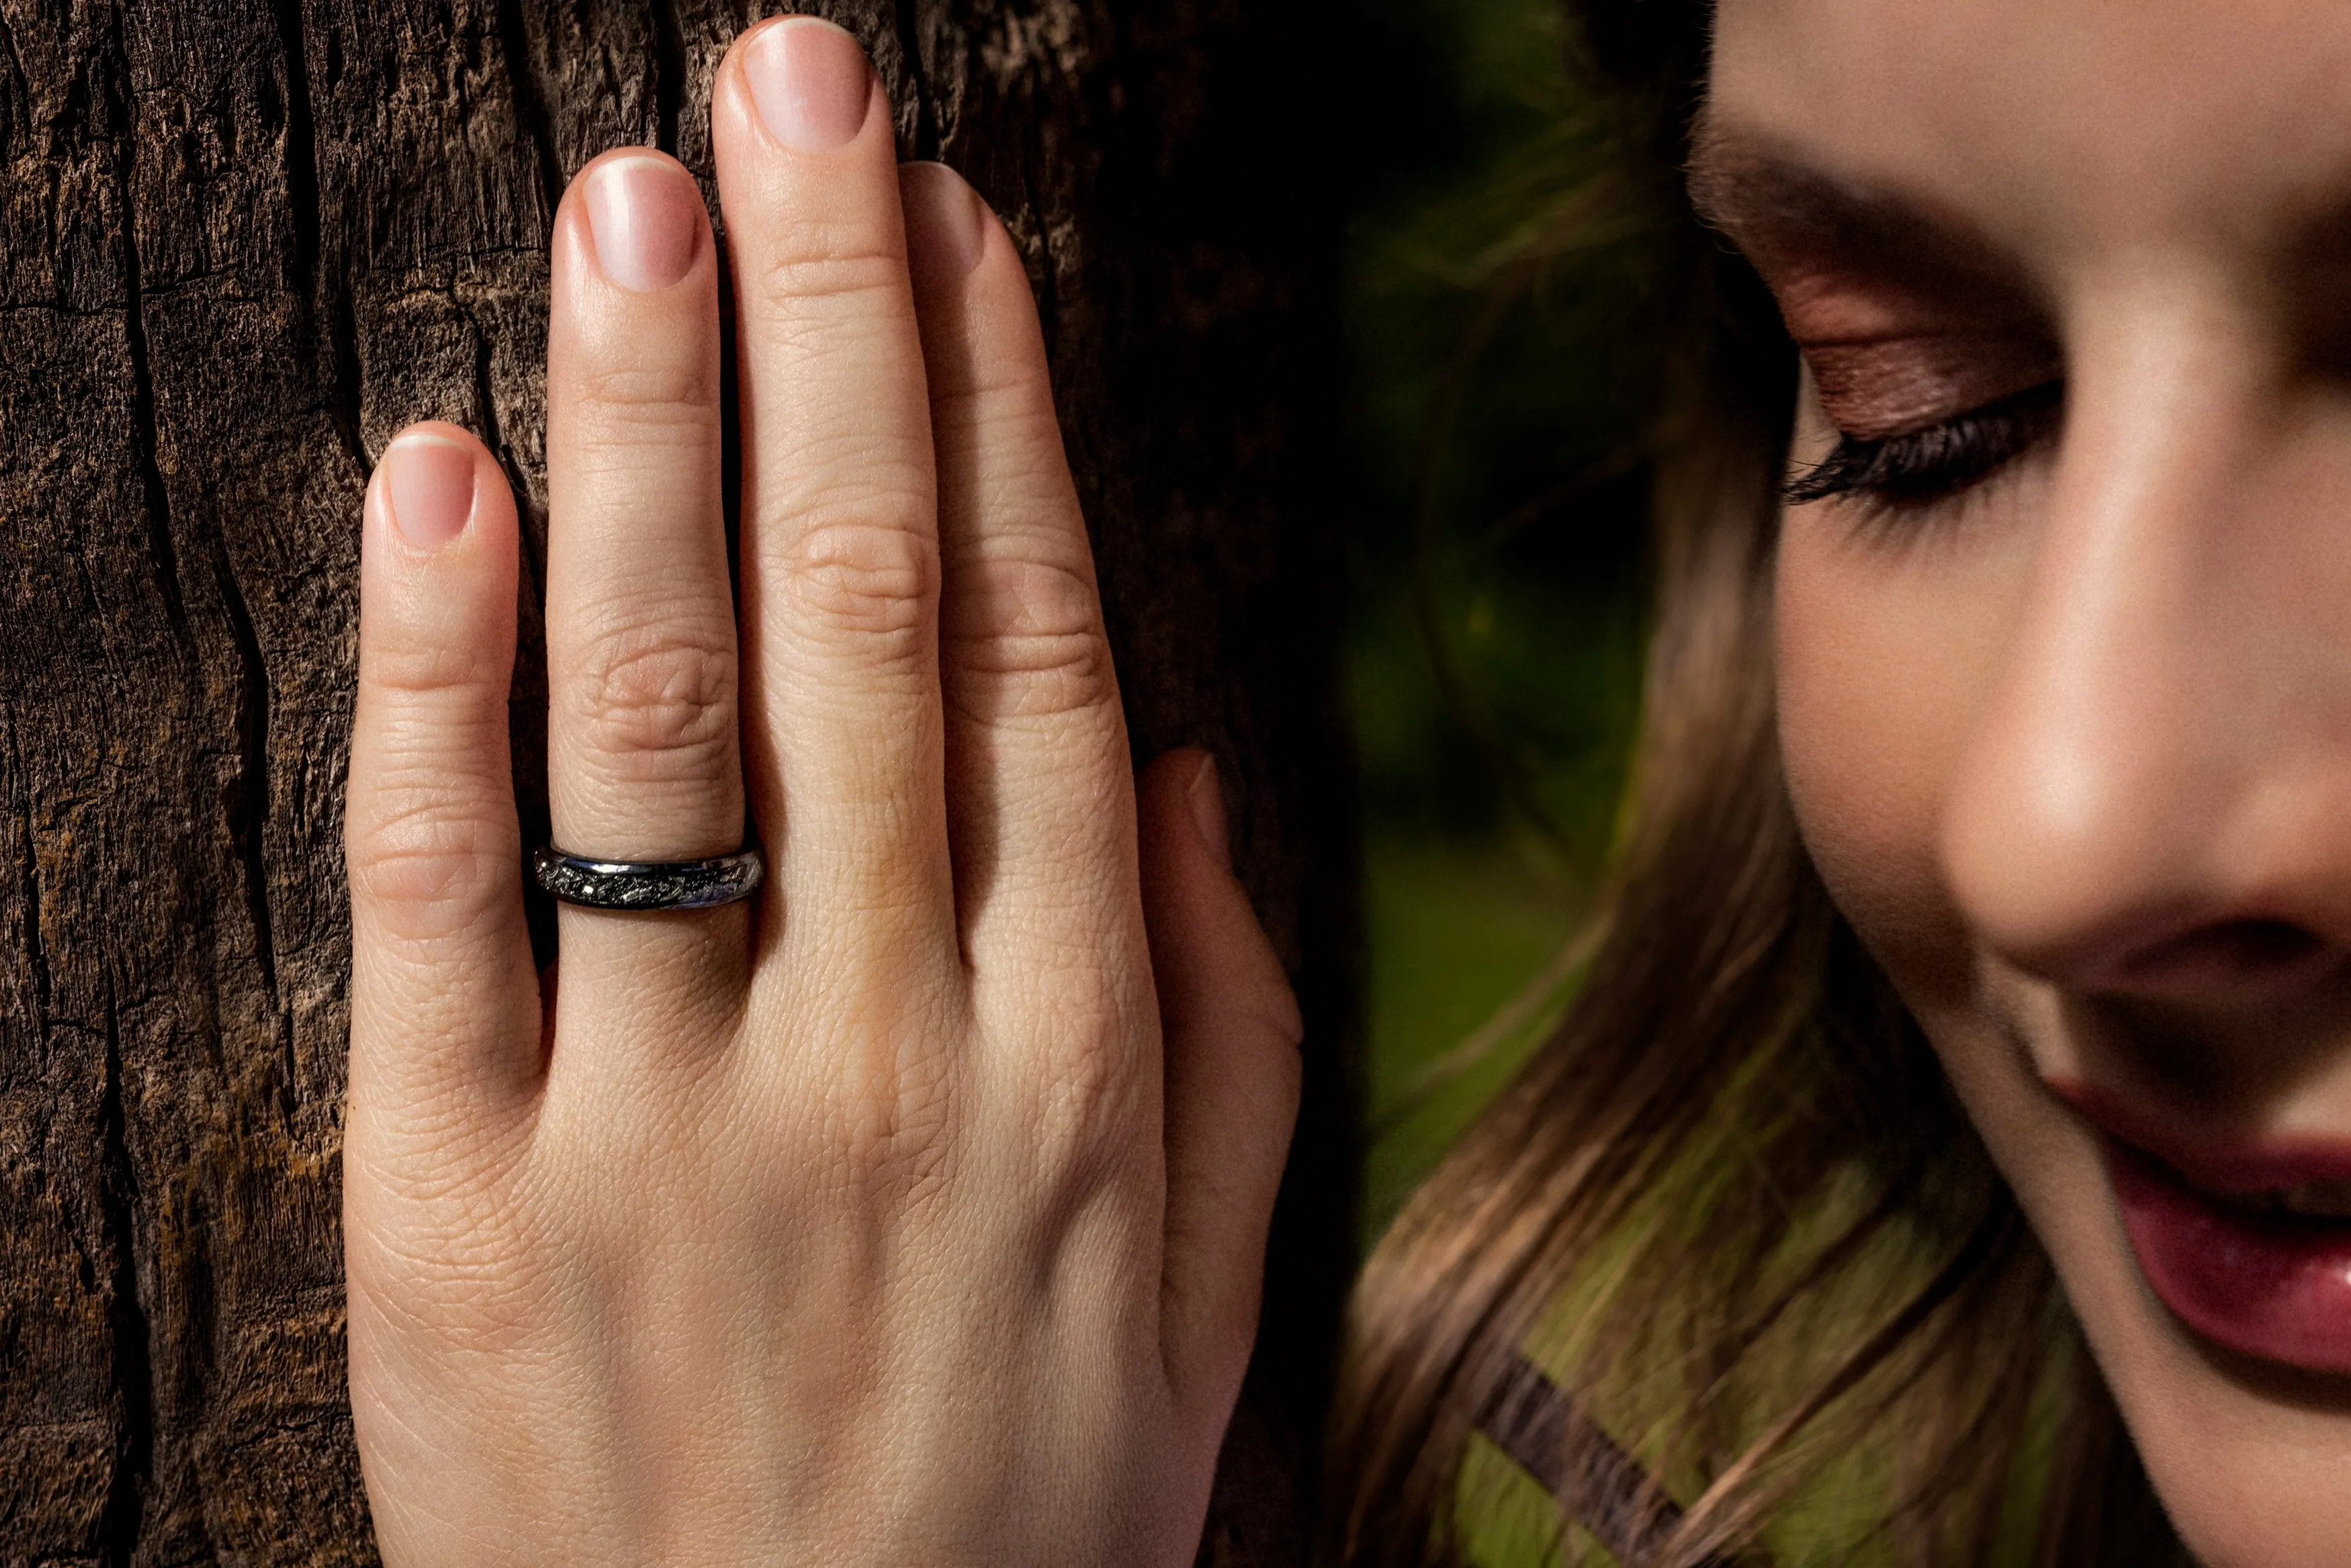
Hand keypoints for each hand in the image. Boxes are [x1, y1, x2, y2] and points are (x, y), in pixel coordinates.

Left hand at [339, 17, 1301, 1563]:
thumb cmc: (1017, 1514)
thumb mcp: (1202, 1299)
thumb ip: (1220, 1024)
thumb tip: (1188, 765)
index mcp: (1072, 1066)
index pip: (1044, 661)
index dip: (1006, 416)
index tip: (959, 223)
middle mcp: (882, 1054)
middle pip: (869, 620)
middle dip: (838, 324)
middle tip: (802, 82)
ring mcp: (657, 1126)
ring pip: (656, 709)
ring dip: (650, 424)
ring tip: (639, 191)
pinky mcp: (450, 1207)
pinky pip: (436, 899)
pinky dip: (434, 670)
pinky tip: (444, 464)